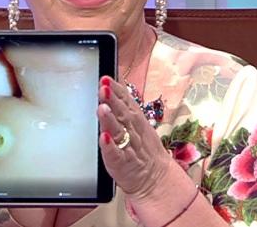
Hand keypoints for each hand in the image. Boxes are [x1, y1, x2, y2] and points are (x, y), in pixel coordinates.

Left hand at [97, 75, 176, 198]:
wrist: (155, 177)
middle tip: (103, 88)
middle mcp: (132, 130)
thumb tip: (113, 81)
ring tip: (102, 108)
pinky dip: (109, 146)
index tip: (105, 78)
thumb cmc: (142, 147)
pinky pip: (116, 154)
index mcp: (135, 119)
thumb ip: (124, 103)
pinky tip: (102, 138)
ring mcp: (127, 147)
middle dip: (112, 100)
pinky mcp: (121, 163)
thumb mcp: (137, 121)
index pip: (125, 101)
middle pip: (122, 113)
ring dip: (110, 120)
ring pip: (119, 132)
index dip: (116, 90)